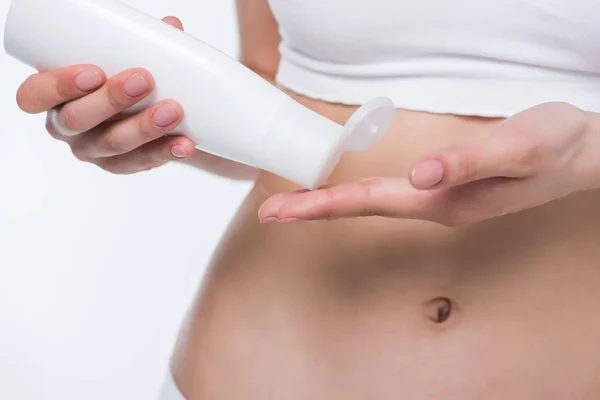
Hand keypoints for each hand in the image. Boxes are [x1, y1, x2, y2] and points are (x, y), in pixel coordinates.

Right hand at [15, 16, 195, 173]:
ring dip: (144, 127)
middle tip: (143, 80)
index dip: (59, 86)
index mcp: (52, 96)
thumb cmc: (120, 76)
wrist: (145, 111)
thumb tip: (171, 26)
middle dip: (111, 100)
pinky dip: (165, 152)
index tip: (94, 71)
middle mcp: (66, 127)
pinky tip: (183, 144)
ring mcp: (93, 150)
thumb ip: (139, 43)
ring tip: (173, 110)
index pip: (34, 96)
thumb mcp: (121, 59)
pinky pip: (141, 162)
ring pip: (114, 144)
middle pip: (78, 120)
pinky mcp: (121, 166)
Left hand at [259, 102, 598, 225]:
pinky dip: (356, 192)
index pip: (369, 204)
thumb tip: (420, 176)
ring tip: (292, 204)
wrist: (584, 154)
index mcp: (444, 202)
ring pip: (372, 203)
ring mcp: (438, 198)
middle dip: (313, 210)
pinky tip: (343, 189)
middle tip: (269, 212)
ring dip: (330, 202)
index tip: (279, 211)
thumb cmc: (555, 148)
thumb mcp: (518, 147)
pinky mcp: (444, 185)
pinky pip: (388, 192)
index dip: (321, 206)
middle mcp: (435, 206)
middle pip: (361, 209)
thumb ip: (469, 161)